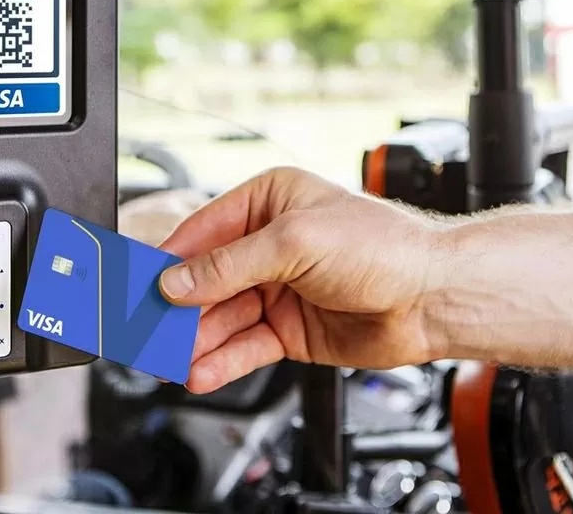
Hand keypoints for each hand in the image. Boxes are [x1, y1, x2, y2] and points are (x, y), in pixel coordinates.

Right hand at [158, 168, 448, 393]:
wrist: (433, 296)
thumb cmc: (383, 246)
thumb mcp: (294, 242)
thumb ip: (229, 265)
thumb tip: (177, 281)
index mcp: (269, 201)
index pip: (203, 230)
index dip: (170, 260)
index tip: (139, 284)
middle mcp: (270, 243)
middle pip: (207, 279)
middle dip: (178, 308)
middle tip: (147, 330)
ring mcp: (279, 288)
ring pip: (222, 318)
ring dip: (196, 340)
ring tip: (170, 360)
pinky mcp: (290, 329)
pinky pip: (245, 346)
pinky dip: (222, 361)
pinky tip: (201, 371)